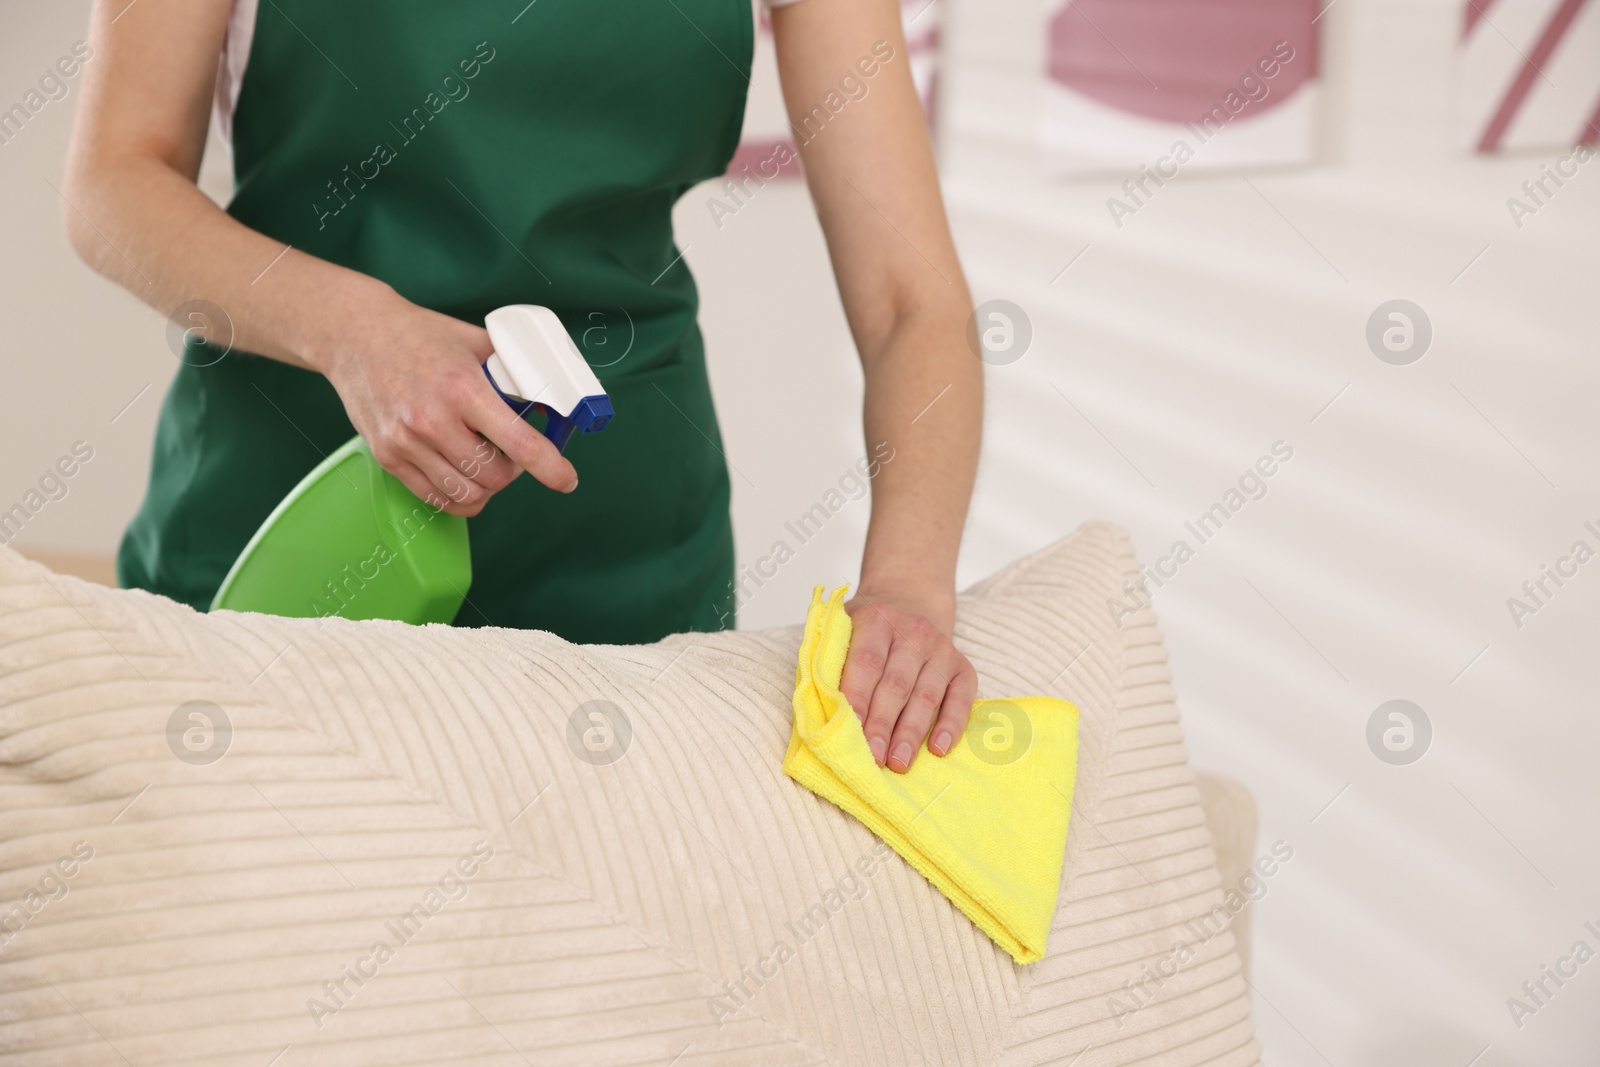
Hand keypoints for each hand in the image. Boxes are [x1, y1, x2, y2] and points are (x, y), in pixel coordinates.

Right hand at [313, 281, 578, 515]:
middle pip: (495, 476)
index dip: (550, 468)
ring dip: (487, 484)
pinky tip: (464, 475)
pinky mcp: (388, 457)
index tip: (566, 479)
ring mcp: (406, 442)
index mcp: (463, 388)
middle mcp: (433, 420)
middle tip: (510, 451)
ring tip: (484, 460)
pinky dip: (459, 495)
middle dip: (514, 470)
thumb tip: (550, 399)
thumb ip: (513, 372)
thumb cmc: (420, 336)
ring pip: (468, 493)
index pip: (519, 444)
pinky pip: (436, 498)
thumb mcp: (476, 343)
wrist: (355, 334)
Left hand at [840, 590, 976, 773]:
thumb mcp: (843, 630)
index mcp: (876, 620)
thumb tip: (820, 713)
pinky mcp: (962, 665)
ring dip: (911, 733)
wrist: (910, 599)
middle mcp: (913, 631)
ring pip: (926, 696)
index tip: (847, 735)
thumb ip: (831, 663)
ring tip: (899, 764)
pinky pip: (962, 697)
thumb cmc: (867, 629)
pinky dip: (951, 724)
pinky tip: (938, 749)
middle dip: (882, 725)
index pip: (865, 664)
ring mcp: (941, 648)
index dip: (857, 701)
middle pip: (896, 685)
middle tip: (872, 760)